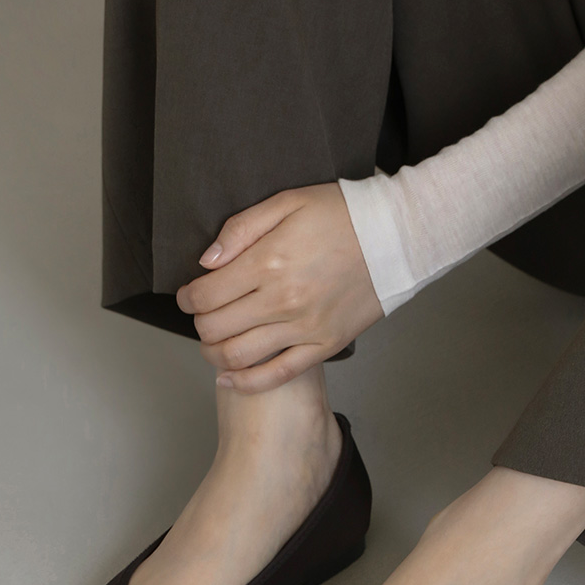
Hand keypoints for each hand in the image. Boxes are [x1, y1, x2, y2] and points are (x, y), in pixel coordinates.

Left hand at [175, 183, 384, 392]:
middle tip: (203, 316)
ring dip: (213, 354)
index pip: (205, 295)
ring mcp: (304, 328)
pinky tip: (228, 378)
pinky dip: (246, 381)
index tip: (188, 296)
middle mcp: (283, 300)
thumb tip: (207, 262)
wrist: (397, 237)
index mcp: (268, 263)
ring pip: (238, 356)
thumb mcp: (288, 202)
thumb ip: (242, 229)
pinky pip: (277, 374)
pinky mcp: (325, 346)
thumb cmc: (344, 215)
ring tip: (213, 343)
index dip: (187, 298)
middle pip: (215, 328)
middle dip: (199, 324)